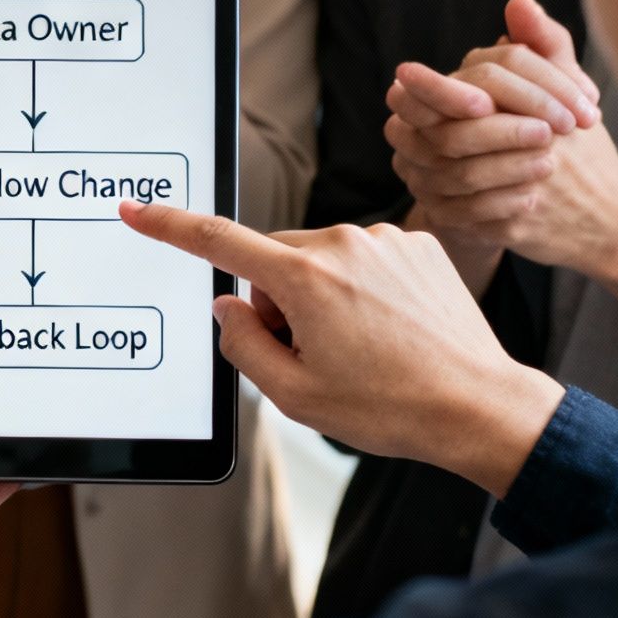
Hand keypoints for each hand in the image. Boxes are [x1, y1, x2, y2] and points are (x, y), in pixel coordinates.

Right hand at [120, 202, 563, 498]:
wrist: (480, 406)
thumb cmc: (391, 407)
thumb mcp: (296, 395)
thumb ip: (244, 346)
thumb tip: (229, 308)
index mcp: (305, 278)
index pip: (218, 242)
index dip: (170, 226)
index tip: (137, 210)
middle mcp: (343, 244)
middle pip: (275, 262)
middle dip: (279, 303)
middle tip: (315, 356)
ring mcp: (384, 240)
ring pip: (321, 262)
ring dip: (322, 297)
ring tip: (363, 349)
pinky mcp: (416, 245)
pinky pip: (365, 259)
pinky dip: (363, 290)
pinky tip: (391, 331)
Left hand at [387, 0, 617, 277]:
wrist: (610, 218)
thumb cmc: (581, 147)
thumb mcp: (570, 89)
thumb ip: (544, 44)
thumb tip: (517, 2)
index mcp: (542, 107)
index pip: (486, 80)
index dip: (439, 82)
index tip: (403, 73)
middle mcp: (533, 146)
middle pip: (456, 130)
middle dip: (419, 120)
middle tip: (396, 107)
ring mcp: (522, 188)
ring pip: (450, 173)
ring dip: (422, 160)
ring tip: (408, 149)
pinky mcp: (513, 227)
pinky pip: (460, 213)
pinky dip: (440, 200)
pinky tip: (428, 185)